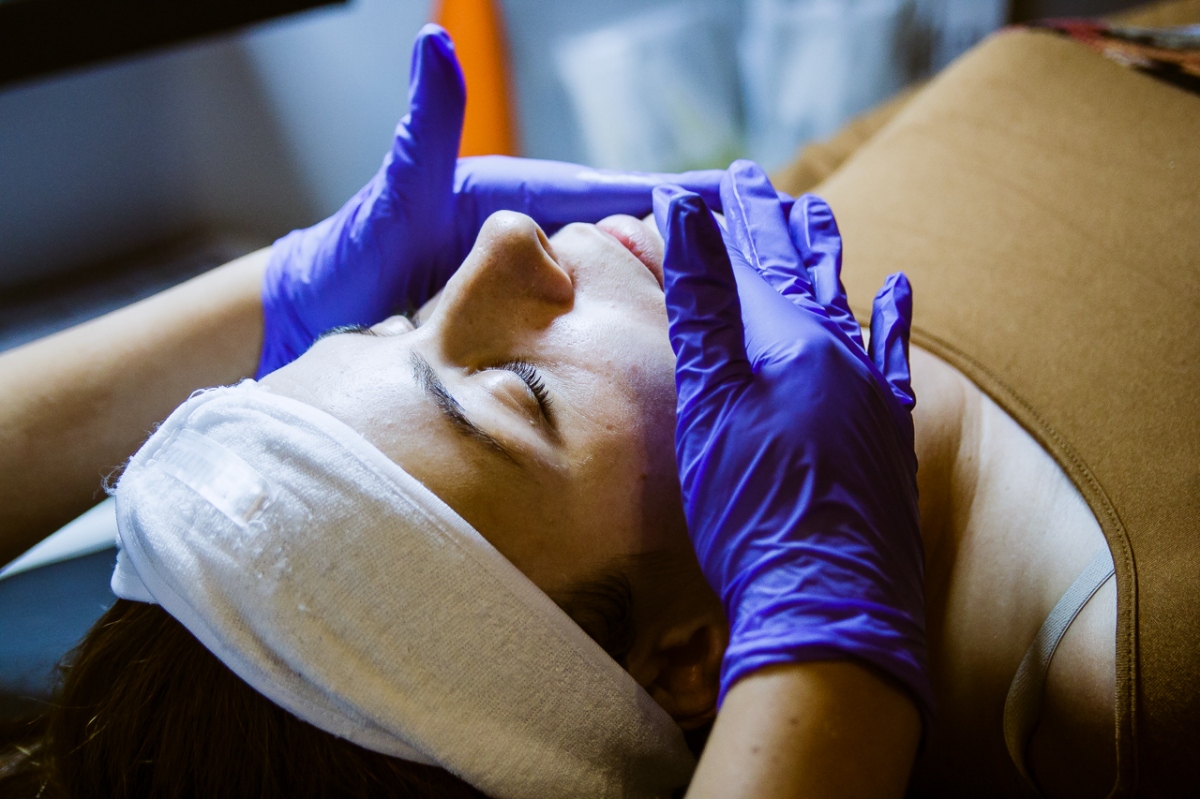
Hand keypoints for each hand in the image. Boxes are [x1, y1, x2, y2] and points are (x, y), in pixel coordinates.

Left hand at [258, 24, 726, 375]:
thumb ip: (427, 127)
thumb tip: (437, 41)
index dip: (680, 199)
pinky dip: (631, 333)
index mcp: (524, 200)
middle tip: (766, 266)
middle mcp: (539, 239)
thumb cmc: (350, 253)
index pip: (619, 195)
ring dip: (672, 297)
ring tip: (738, 316)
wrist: (318, 314)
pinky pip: (589, 328)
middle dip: (696, 249)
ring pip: (619, 289)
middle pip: (634, 242)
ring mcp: (535, 287)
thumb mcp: (395, 192)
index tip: (744, 199)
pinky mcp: (525, 327)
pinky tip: (666, 355)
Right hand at [653, 161, 930, 721]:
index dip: (739, 216)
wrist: (828, 604)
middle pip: (805, 272)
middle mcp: (845, 356)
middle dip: (778, 225)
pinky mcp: (889, 434)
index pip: (761, 258)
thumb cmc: (753, 508)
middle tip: (763, 184)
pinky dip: (892, 320)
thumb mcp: (709, 403)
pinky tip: (899, 292)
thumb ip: (702, 305)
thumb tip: (686, 211)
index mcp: (795, 342)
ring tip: (817, 216)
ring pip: (847, 305)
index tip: (724, 176)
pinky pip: (893, 357)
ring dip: (827, 260)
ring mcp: (873, 394)